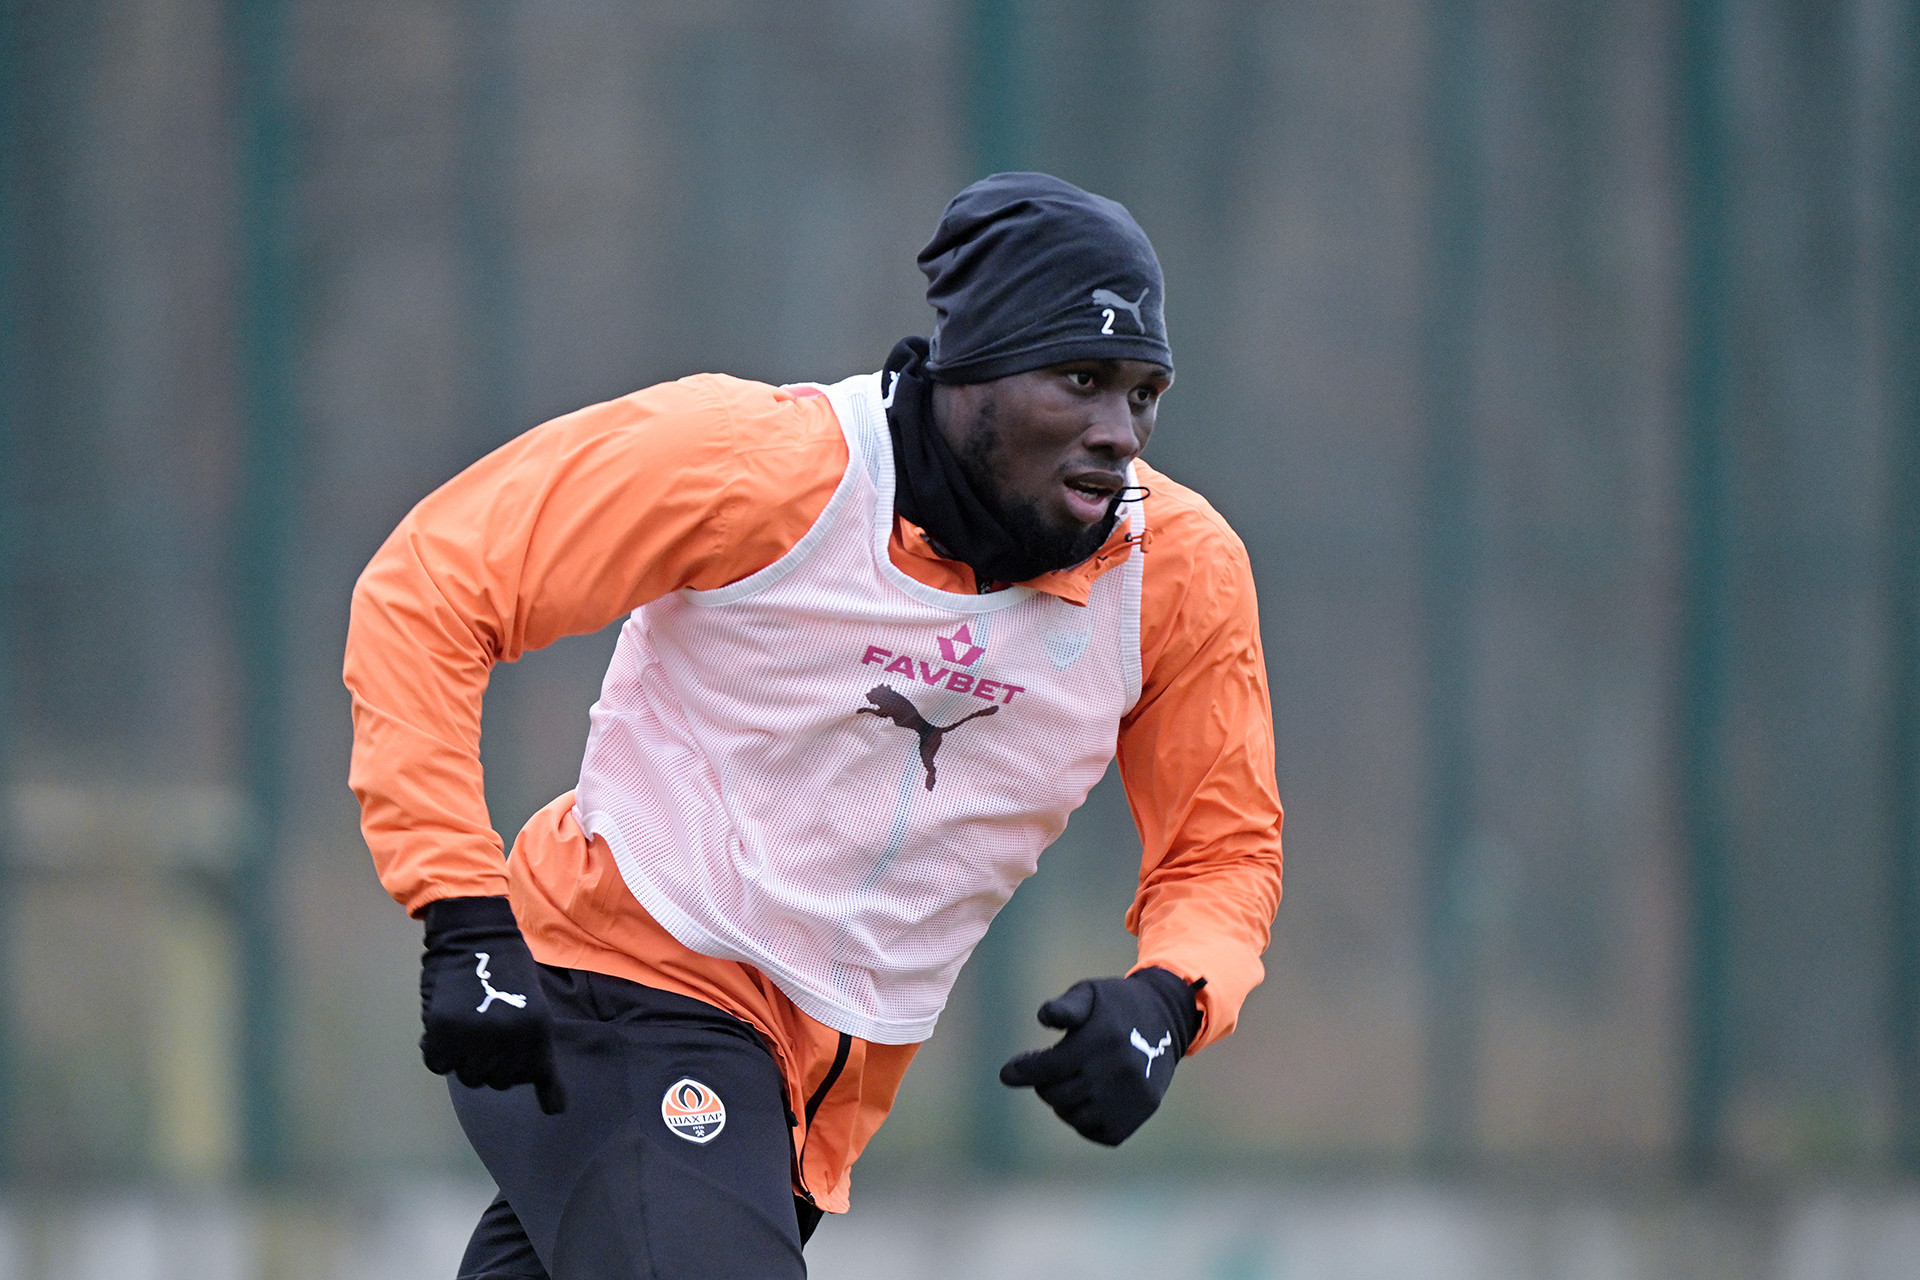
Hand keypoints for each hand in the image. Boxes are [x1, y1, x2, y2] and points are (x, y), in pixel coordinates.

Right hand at [419, 896, 566, 1113]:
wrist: (476, 934)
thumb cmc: (509, 968)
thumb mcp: (534, 1006)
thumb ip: (534, 1047)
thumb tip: (551, 1104)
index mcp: (537, 1032)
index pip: (536, 1078)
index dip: (533, 1081)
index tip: (541, 1091)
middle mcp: (508, 1040)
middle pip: (498, 1082)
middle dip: (493, 1066)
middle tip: (486, 1039)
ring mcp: (474, 1038)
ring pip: (468, 1077)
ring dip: (465, 1061)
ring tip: (466, 1033)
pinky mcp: (442, 1032)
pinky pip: (438, 1064)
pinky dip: (438, 1053)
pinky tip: (442, 1034)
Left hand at [998, 967, 1201, 1145]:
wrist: (1168, 1019)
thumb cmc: (1117, 1005)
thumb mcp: (1090, 992)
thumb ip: (1065, 1005)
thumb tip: (1043, 1017)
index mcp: (1102, 1038)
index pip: (1048, 1067)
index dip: (1022, 1071)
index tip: (1007, 1074)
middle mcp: (1118, 1071)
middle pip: (1057, 1095)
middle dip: (1044, 1084)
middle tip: (1047, 1072)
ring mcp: (1130, 1097)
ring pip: (1074, 1116)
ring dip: (1063, 1103)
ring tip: (1070, 1083)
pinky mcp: (1140, 1114)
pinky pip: (1098, 1132)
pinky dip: (1085, 1121)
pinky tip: (1087, 1100)